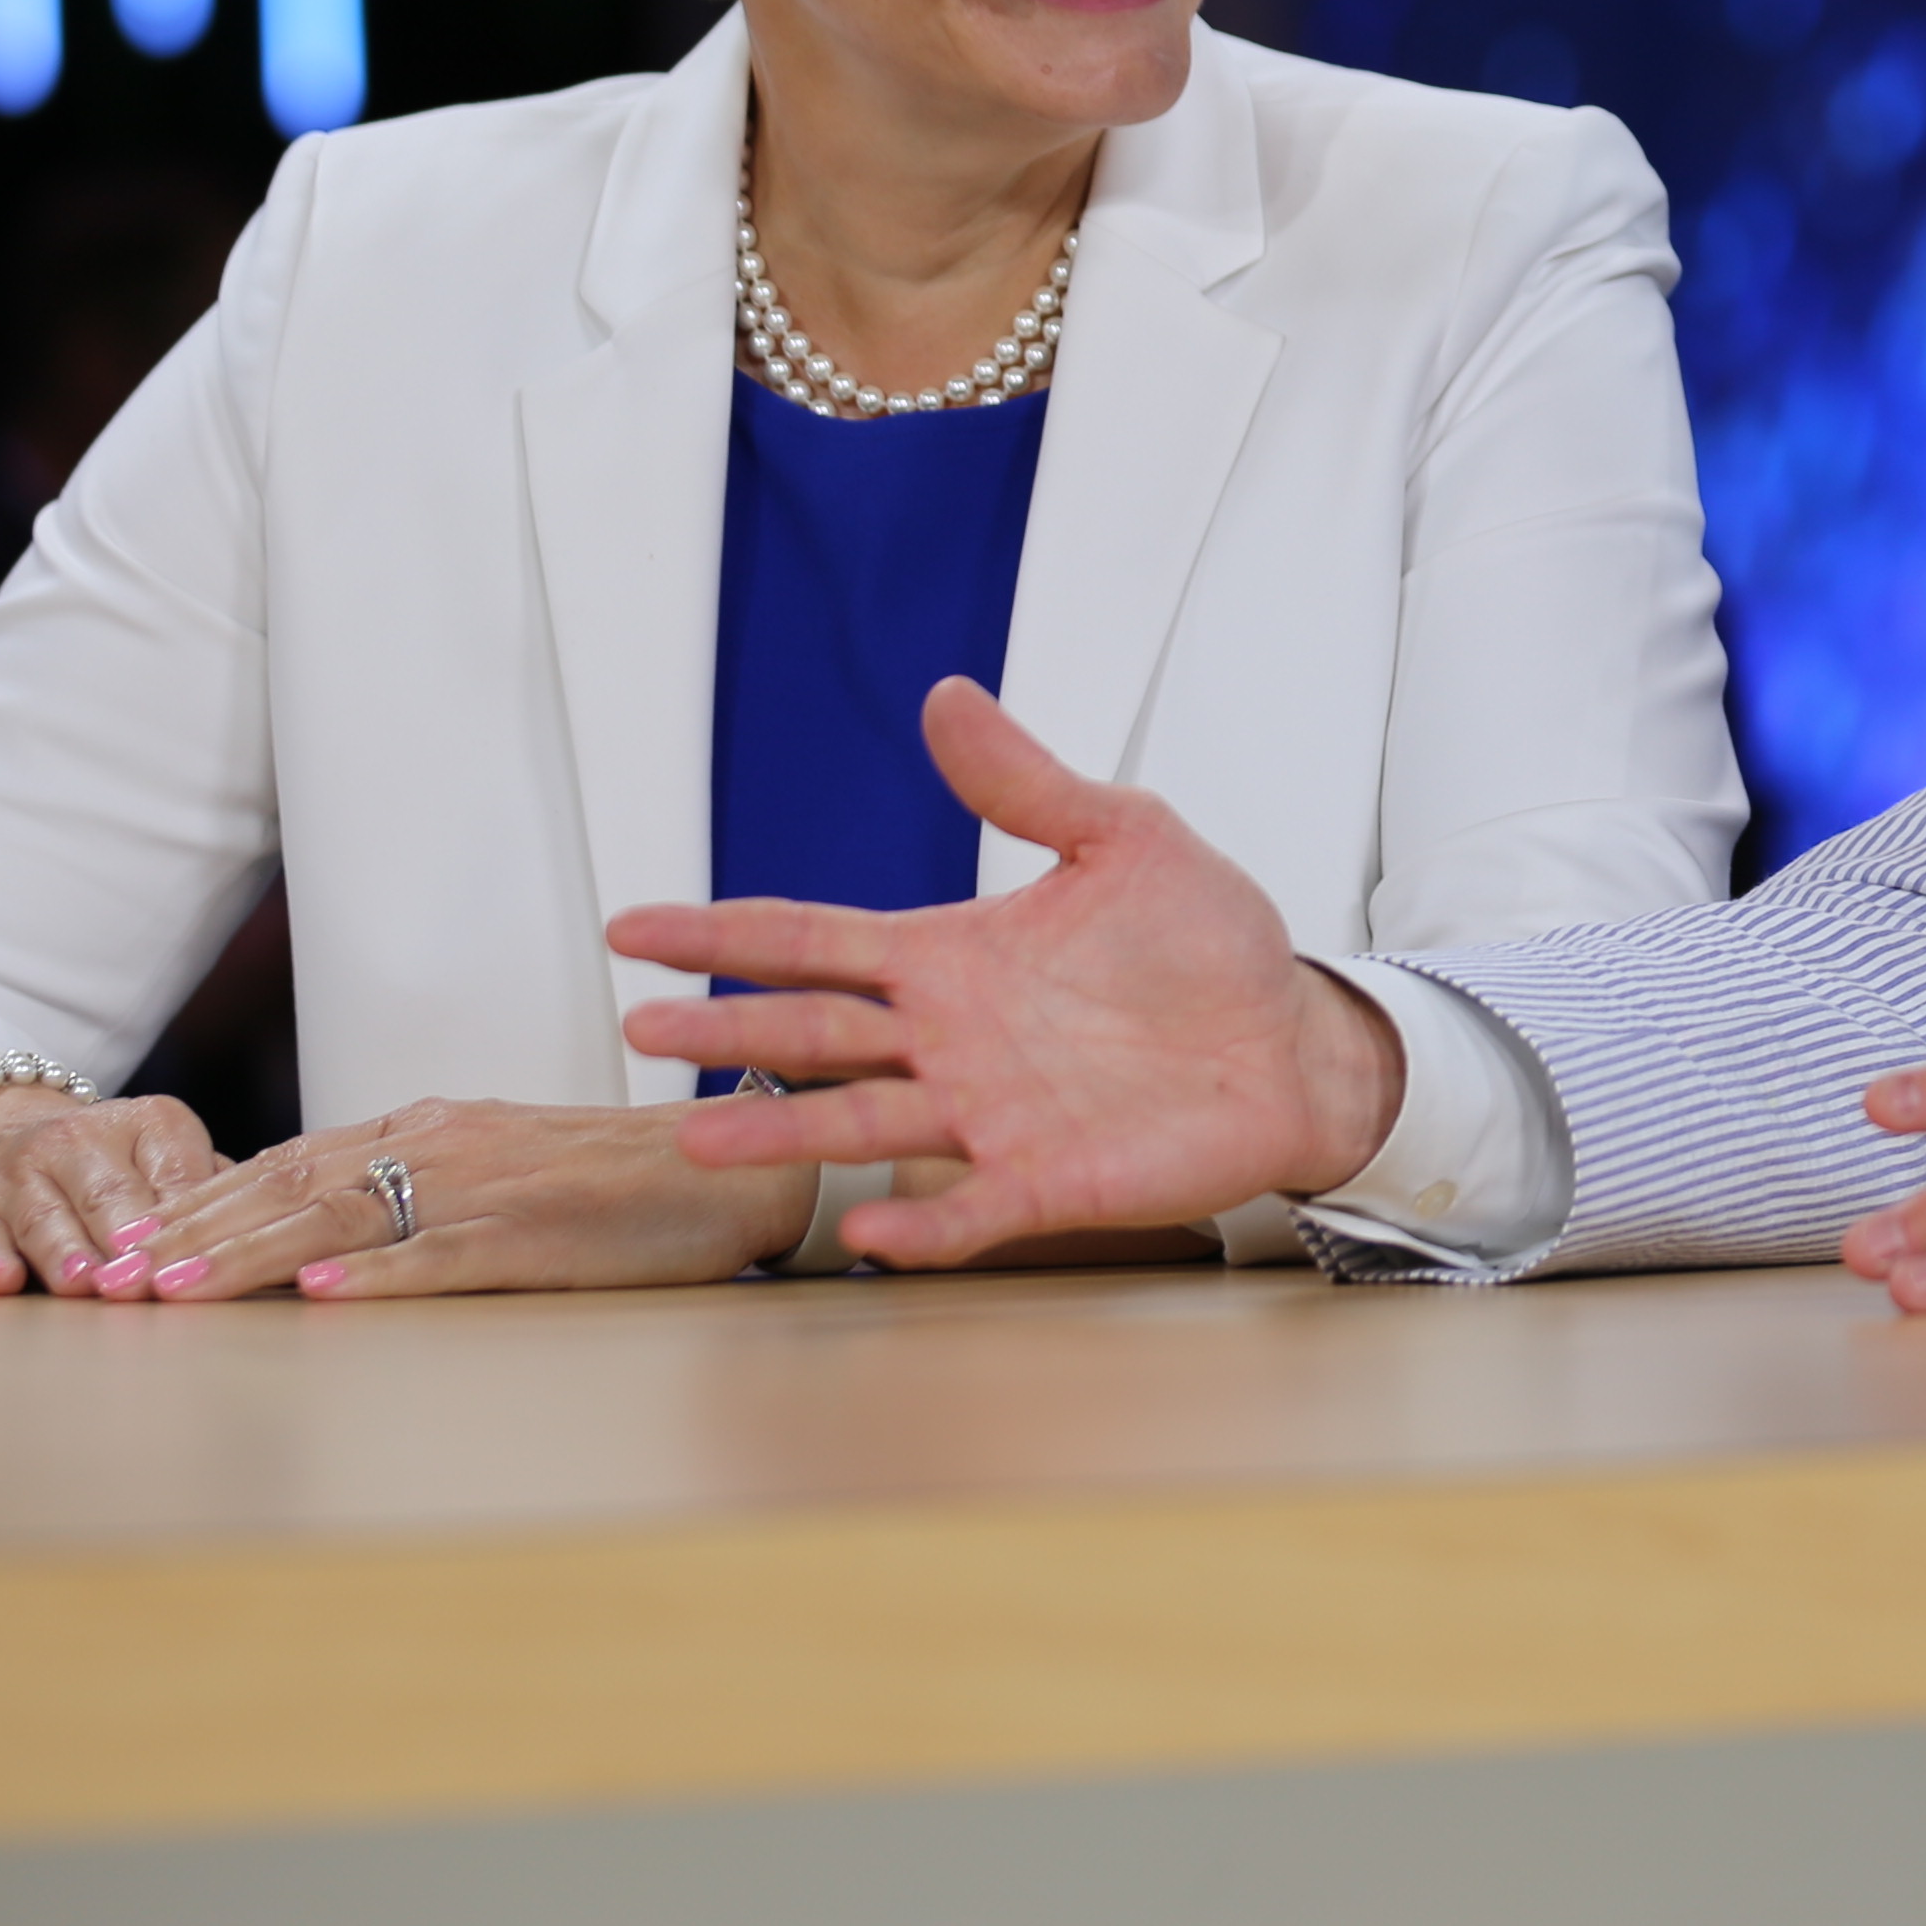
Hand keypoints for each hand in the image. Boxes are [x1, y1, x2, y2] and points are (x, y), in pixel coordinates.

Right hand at [0, 1055, 219, 1293]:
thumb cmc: (108, 1174)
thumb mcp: (164, 1164)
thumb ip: (216, 1193)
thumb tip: (284, 1230)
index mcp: (150, 1124)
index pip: (181, 1177)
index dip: (198, 1223)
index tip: (218, 1260)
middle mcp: (78, 1139)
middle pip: (115, 1200)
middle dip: (134, 1245)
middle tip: (154, 1287)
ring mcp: (16, 1173)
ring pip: (47, 1218)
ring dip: (68, 1253)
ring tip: (88, 1287)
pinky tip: (1, 1280)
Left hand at [97, 1098, 817, 1301]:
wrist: (740, 1162)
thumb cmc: (623, 1180)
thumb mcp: (502, 1168)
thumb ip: (416, 1188)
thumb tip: (317, 1235)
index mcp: (432, 1130)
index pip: (290, 1162)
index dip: (201, 1205)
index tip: (125, 1248)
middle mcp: (446, 1146)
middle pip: (294, 1185)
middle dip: (194, 1233)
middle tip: (112, 1280)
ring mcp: (492, 1187)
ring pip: (348, 1216)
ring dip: (253, 1255)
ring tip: (178, 1291)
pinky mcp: (543, 1233)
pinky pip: (448, 1256)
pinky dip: (381, 1274)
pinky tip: (324, 1295)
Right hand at [607, 678, 1407, 1268]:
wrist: (1292, 1040)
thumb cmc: (1207, 946)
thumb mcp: (1125, 839)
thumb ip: (1029, 783)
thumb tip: (948, 697)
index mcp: (953, 957)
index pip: (812, 940)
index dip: (722, 934)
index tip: (634, 928)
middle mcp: (951, 1039)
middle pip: (813, 1032)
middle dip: (725, 1030)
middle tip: (639, 1030)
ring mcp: (991, 1115)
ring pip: (863, 1123)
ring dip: (782, 1132)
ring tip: (698, 1139)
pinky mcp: (1047, 1181)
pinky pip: (969, 1208)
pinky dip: (919, 1223)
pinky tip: (867, 1228)